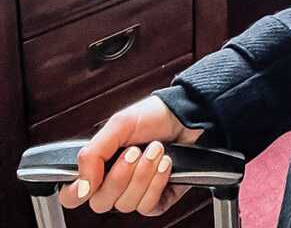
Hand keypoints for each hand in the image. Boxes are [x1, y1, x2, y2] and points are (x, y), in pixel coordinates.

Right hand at [59, 95, 202, 215]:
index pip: (73, 195)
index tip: (87, 185)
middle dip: (121, 175)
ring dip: (144, 173)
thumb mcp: (119, 125)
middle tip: (136, 150)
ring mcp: (135, 193)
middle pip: (101, 203)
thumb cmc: (153, 117)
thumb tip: (82, 185)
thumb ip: (93, 153)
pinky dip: (157, 182)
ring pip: (126, 204)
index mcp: (100, 166)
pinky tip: (166, 163)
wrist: (187, 116)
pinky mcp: (157, 200)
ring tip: (156, 149)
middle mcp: (115, 183)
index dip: (74, 194)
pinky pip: (148, 206)